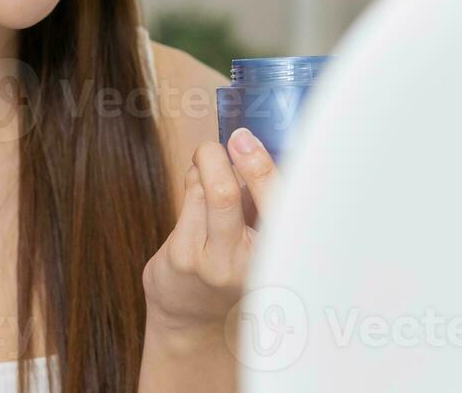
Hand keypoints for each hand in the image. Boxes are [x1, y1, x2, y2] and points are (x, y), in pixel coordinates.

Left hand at [142, 129, 279, 338]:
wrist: (197, 324)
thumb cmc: (235, 267)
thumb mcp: (262, 239)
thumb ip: (260, 200)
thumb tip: (248, 146)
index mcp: (279, 254)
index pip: (275, 204)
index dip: (258, 166)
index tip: (243, 139)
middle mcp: (247, 263)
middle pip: (224, 194)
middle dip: (215, 158)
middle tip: (217, 145)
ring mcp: (210, 262)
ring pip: (200, 191)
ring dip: (203, 171)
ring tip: (210, 173)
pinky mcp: (181, 258)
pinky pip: (187, 201)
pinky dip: (193, 185)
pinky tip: (197, 193)